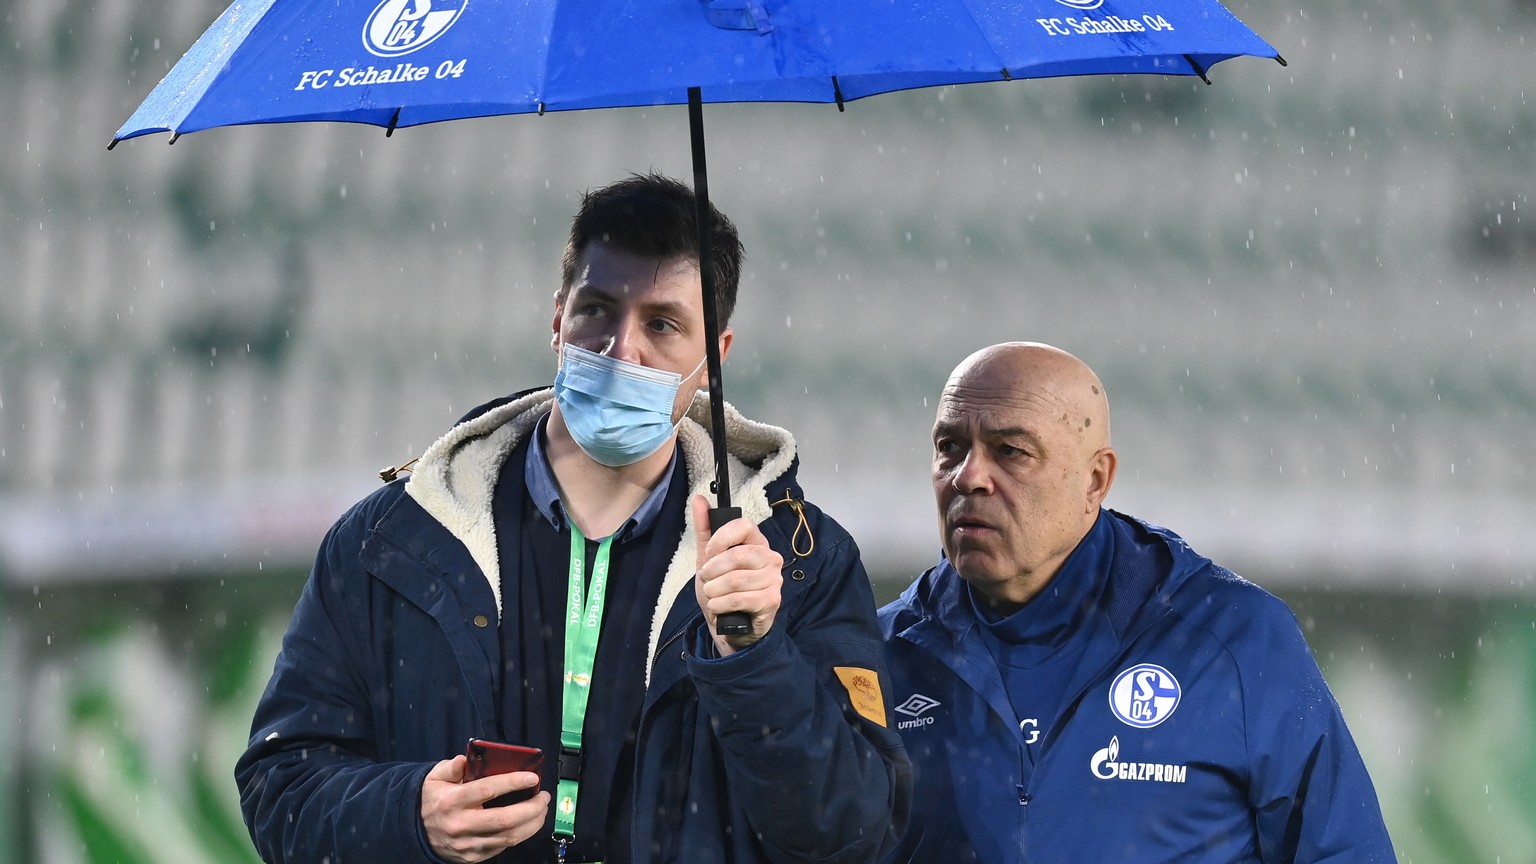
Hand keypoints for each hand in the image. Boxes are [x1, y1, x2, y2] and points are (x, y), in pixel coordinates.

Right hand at [421, 756, 549, 862]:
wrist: (415, 831)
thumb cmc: (432, 799)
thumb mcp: (435, 777)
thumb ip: (451, 767)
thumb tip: (464, 759)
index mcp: (452, 801)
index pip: (488, 790)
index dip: (513, 783)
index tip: (532, 777)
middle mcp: (460, 824)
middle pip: (505, 820)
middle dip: (532, 808)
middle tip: (544, 797)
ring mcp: (467, 844)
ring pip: (509, 837)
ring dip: (532, 823)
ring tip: (541, 809)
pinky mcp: (473, 857)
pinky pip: (502, 847)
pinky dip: (520, 834)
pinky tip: (527, 823)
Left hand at [691, 494, 783, 655]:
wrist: (729, 627)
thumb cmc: (722, 590)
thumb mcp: (708, 559)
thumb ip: (704, 529)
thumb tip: (698, 499)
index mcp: (756, 543)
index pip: (744, 525)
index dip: (720, 539)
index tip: (708, 555)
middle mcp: (770, 558)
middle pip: (738, 555)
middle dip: (713, 571)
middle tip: (707, 580)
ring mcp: (774, 580)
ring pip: (735, 580)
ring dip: (714, 591)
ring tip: (712, 596)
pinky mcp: (772, 601)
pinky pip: (739, 599)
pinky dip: (720, 605)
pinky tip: (719, 608)